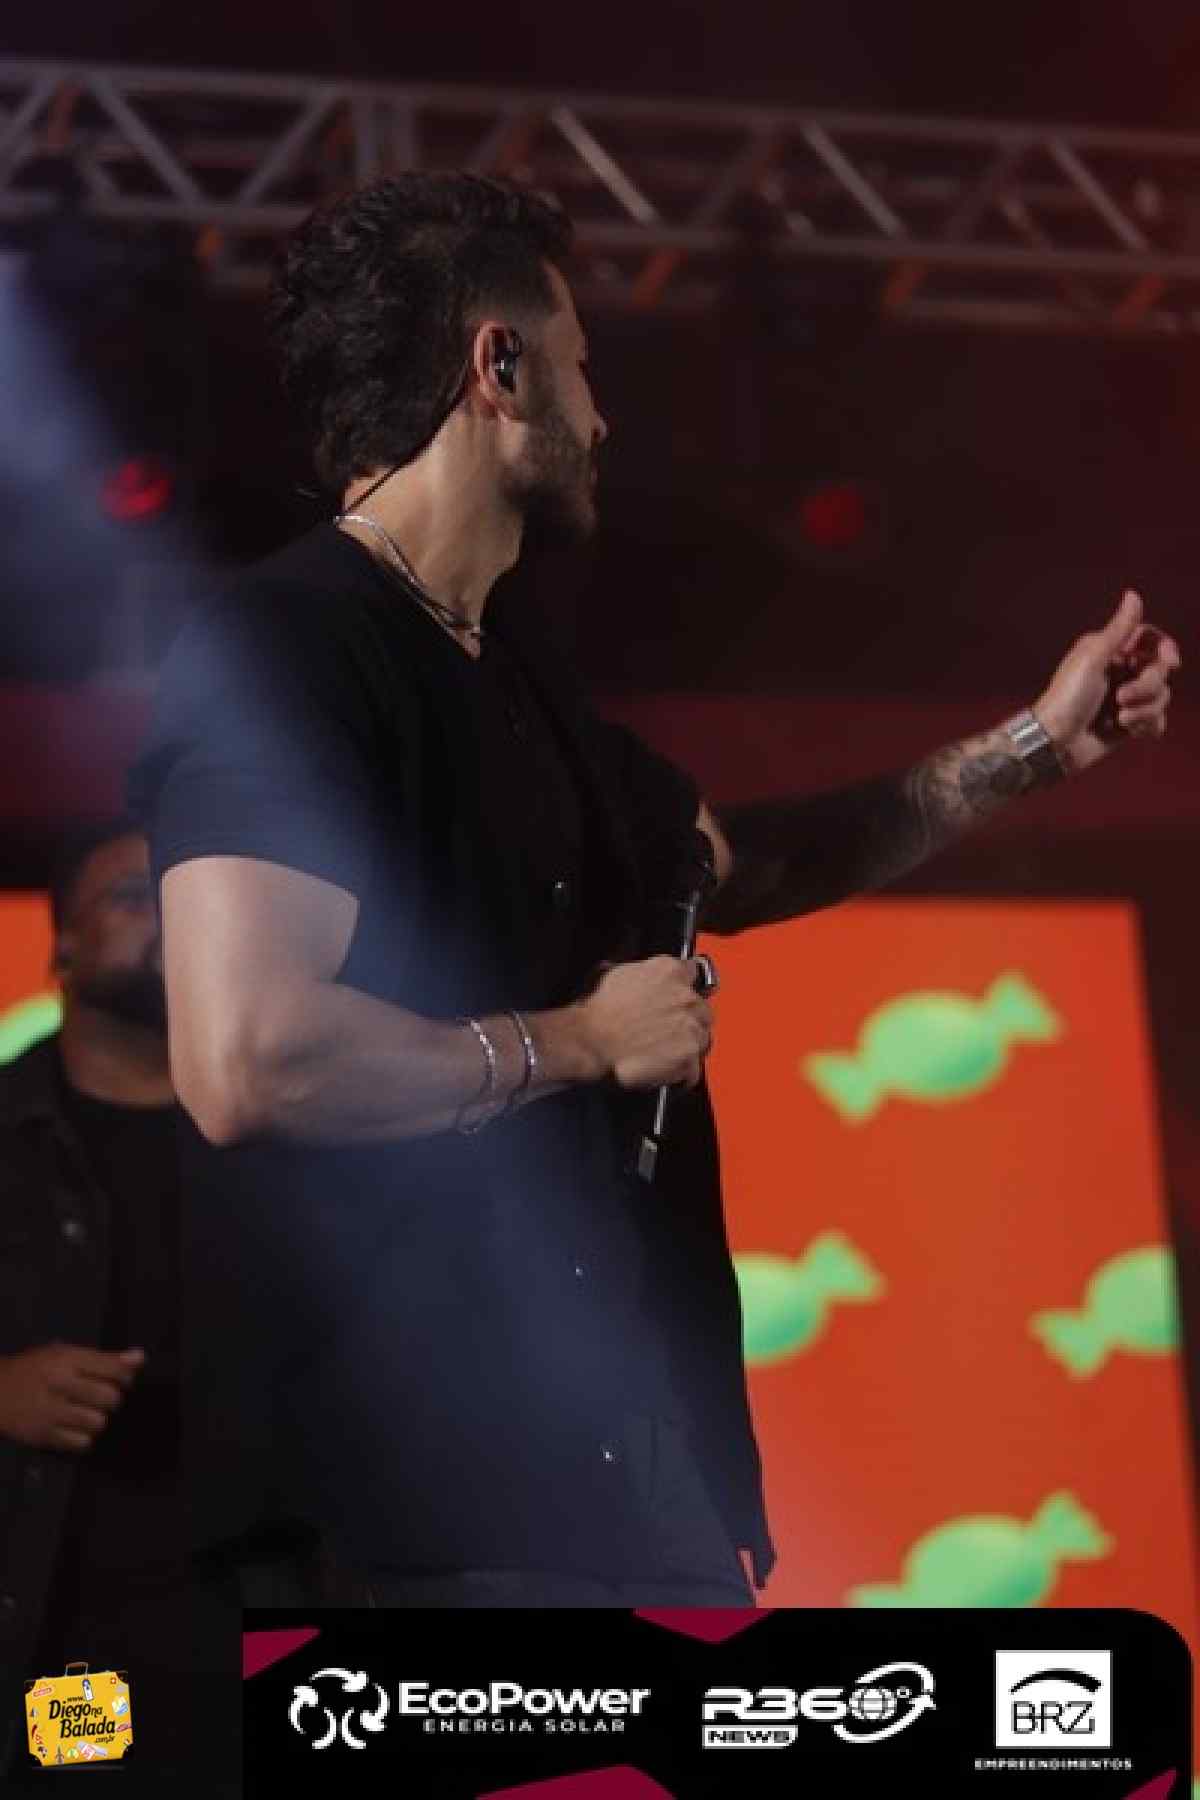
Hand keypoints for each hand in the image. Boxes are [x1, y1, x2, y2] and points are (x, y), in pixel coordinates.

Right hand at [0, 1342, 144, 1452]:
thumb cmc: (34, 1369)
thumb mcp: (65, 1354)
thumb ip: (104, 1358)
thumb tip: (140, 1358)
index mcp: (66, 1359)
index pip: (113, 1369)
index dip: (126, 1376)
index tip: (122, 1379)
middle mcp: (59, 1384)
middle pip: (110, 1398)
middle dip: (112, 1399)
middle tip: (102, 1398)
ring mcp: (50, 1412)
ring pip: (98, 1422)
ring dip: (98, 1419)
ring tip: (86, 1412)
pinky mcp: (44, 1435)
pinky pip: (82, 1442)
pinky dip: (84, 1437)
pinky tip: (74, 1427)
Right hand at [577, 955, 714, 1090]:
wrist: (588, 1042)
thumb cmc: (596, 1010)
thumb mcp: (615, 973)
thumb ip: (643, 972)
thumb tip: (646, 977)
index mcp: (669, 971)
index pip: (693, 972)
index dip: (684, 986)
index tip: (679, 996)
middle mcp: (686, 997)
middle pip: (702, 1010)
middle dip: (689, 1020)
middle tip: (667, 1031)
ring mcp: (691, 1028)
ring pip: (702, 1039)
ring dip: (688, 1047)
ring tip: (665, 1055)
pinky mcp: (689, 1057)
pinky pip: (694, 1070)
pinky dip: (682, 1074)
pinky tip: (666, 1073)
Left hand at [1033, 590, 1180, 774]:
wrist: (1055, 743)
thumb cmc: (1067, 697)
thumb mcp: (1093, 658)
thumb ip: (1119, 628)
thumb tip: (1133, 594)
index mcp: (1111, 651)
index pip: (1151, 641)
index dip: (1165, 649)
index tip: (1169, 662)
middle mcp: (1121, 672)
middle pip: (1160, 671)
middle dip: (1147, 687)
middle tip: (1121, 698)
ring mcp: (1127, 699)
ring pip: (1161, 698)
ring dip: (1145, 710)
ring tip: (1120, 719)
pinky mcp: (1130, 724)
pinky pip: (1157, 721)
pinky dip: (1147, 726)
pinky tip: (1128, 731)